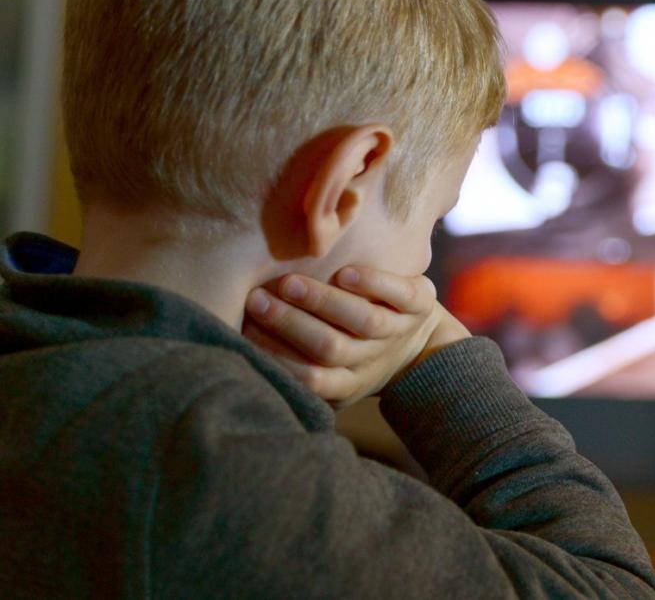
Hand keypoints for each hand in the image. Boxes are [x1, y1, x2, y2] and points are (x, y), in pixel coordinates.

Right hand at [242, 267, 466, 408]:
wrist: (423, 342)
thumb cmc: (355, 348)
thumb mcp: (331, 369)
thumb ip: (294, 360)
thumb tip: (230, 343)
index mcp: (348, 381)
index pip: (310, 379)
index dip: (277, 359)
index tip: (245, 332)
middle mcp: (374, 360)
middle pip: (331, 348)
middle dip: (290, 324)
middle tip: (257, 300)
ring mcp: (400, 331)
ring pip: (364, 321)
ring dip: (324, 302)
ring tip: (290, 284)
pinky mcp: (422, 303)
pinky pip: (402, 295)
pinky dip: (374, 284)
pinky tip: (345, 273)